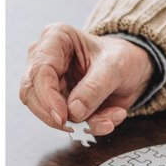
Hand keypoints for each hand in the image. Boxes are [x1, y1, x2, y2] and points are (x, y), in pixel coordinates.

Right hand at [19, 23, 153, 134]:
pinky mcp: (59, 101)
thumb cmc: (122, 57)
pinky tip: (109, 118)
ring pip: (47, 112)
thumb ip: (94, 87)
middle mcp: (46, 59)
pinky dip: (88, 126)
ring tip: (109, 119)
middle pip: (32, 94)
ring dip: (79, 123)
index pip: (39, 71)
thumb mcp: (115, 67)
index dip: (47, 97)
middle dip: (56, 115)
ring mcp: (51, 83)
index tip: (63, 117)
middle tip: (78, 127)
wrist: (134, 68)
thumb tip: (74, 110)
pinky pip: (65, 122)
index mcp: (56, 38)